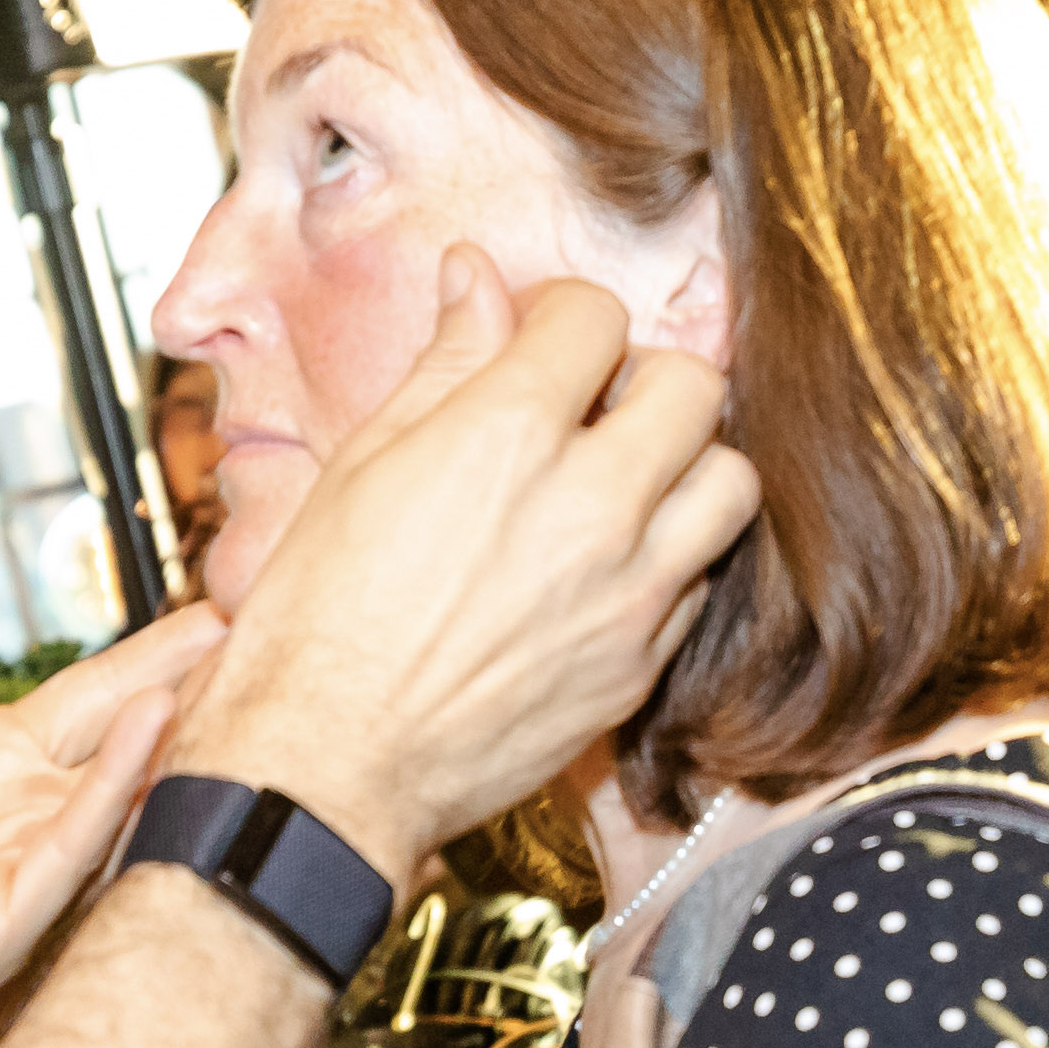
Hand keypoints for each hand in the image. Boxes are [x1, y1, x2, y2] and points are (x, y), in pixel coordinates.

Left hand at [0, 556, 218, 1047]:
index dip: (154, 654)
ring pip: (119, 800)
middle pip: (130, 745)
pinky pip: (65, 855)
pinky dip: (113, 794)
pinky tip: (150, 732)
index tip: (225, 604)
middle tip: (280, 625)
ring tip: (239, 665)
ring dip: (177, 737)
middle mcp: (9, 820)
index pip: (89, 698)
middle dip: (203, 693)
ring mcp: (7, 875)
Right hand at [188, 260, 757, 877]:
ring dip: (685, 466)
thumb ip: (444, 365)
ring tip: (624, 483)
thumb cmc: (317, 617)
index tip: (540, 338)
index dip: (563, 315)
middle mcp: (589, 505)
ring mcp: (628, 591)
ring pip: (731, 482)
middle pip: (694, 386)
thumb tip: (477, 278)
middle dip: (645, 378)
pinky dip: (670, 558)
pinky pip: (701, 581)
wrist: (328, 768)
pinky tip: (607, 566)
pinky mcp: (640, 665)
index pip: (596, 317)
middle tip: (595, 406)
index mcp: (505, 434)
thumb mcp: (362, 464)